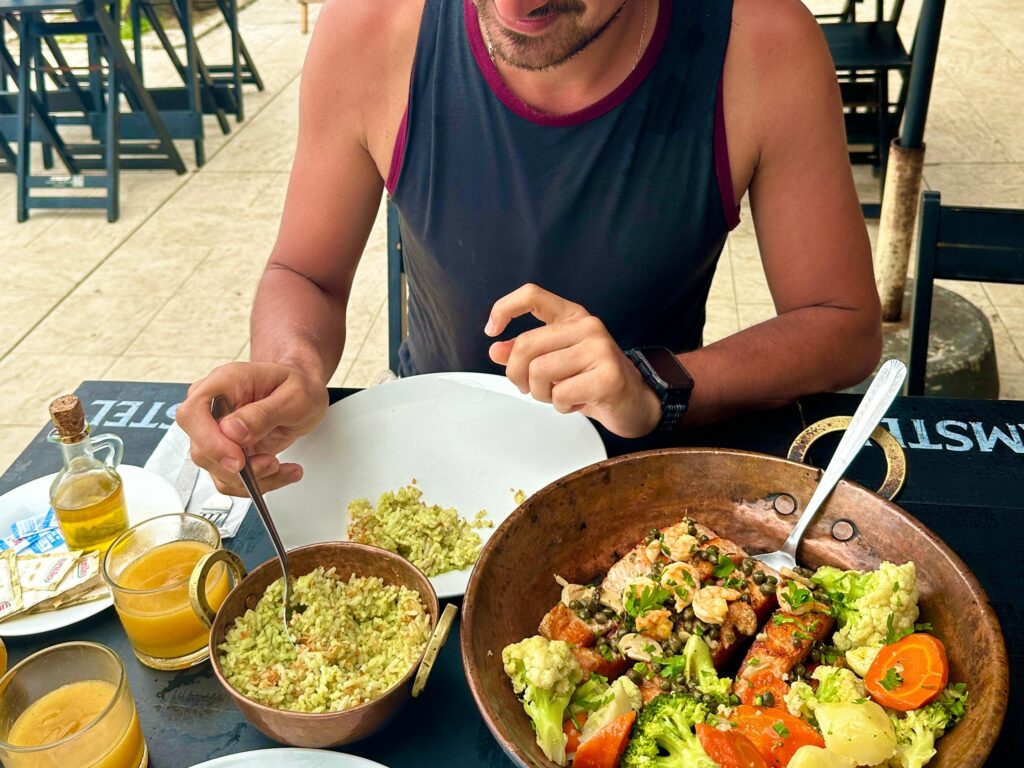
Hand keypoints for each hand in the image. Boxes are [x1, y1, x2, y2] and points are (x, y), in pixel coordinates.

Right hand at [176, 362, 328, 495]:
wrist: (304, 391)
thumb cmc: (299, 385)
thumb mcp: (294, 396)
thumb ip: (263, 413)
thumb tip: (232, 431)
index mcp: (224, 382)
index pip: (193, 414)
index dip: (209, 441)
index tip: (237, 459)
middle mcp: (214, 407)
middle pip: (201, 449)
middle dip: (236, 467)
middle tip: (271, 463)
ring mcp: (217, 432)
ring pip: (217, 470)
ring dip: (253, 479)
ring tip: (284, 467)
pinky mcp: (228, 452)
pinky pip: (231, 478)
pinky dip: (258, 483)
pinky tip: (282, 472)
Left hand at [485, 284, 661, 437]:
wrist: (634, 403)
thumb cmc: (593, 381)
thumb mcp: (555, 362)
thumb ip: (525, 353)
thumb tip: (496, 350)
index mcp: (573, 316)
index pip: (532, 295)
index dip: (504, 309)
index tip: (492, 330)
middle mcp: (587, 326)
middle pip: (526, 344)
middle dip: (517, 374)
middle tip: (529, 387)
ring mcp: (600, 349)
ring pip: (539, 371)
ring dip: (541, 393)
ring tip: (560, 395)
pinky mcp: (608, 376)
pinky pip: (560, 394)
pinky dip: (560, 406)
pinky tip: (577, 402)